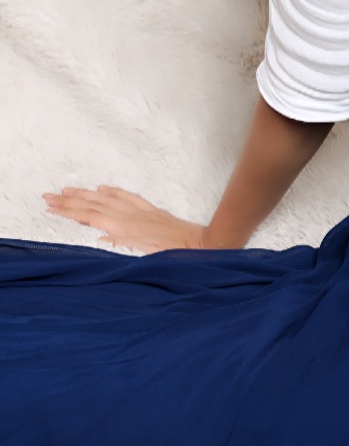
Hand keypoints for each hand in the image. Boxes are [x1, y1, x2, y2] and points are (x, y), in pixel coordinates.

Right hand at [40, 185, 207, 253]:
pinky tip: (103, 189)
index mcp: (126, 228)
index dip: (69, 211)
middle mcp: (131, 216)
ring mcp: (141, 211)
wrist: (202, 245)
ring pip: (108, 198)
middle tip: (48, 196)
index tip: (51, 206)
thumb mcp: (146, 257)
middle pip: (94, 204)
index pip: (90, 216)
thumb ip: (124, 245)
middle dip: (70, 200)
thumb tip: (103, 235)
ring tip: (68, 190)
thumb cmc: (176, 256)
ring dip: (86, 193)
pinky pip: (128, 197)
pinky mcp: (151, 210)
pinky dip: (113, 192)